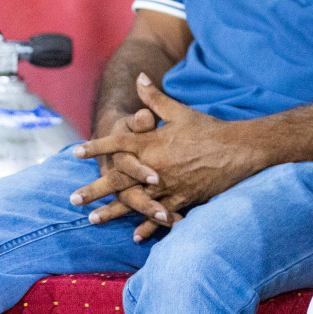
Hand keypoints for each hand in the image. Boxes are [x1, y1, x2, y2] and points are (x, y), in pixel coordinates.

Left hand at [73, 74, 268, 217]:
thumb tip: (139, 77)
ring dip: (113, 211)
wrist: (239, 148)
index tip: (76, 152)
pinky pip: (161, 214)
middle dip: (95, 189)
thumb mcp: (180, 112)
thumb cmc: (209, 128)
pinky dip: (149, 225)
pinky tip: (136, 236)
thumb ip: (155, 99)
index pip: (118, 144)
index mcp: (154, 143)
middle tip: (73, 198)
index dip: (97, 147)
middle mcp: (156, 165)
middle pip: (119, 178)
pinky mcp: (184, 197)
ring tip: (93, 220)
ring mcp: (169, 184)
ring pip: (135, 200)